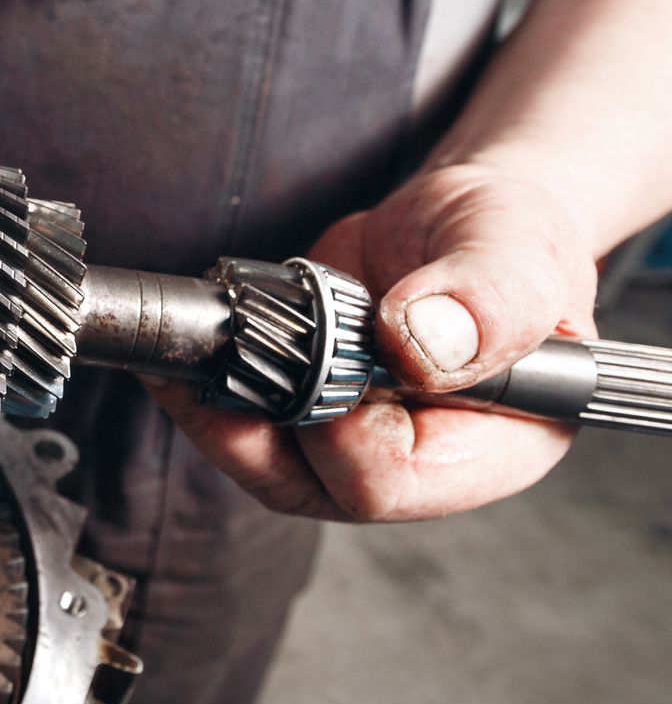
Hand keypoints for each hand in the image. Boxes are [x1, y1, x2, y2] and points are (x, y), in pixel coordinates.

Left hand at [149, 163, 597, 520]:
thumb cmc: (517, 239)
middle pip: (313, 483)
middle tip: (216, 354)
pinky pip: (249, 422)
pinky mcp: (310, 410)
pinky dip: (212, 384)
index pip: (391, 481)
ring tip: (185, 349)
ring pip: (266, 460)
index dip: (338, 433)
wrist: (467, 220)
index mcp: (494, 448)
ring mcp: (357, 440)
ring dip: (217, 407)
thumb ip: (487, 297)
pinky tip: (187, 346)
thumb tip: (423, 340)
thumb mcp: (518, 250)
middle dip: (253, 422)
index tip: (316, 363)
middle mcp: (419, 461)